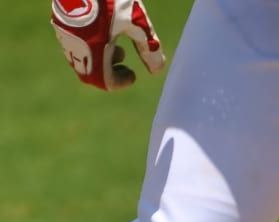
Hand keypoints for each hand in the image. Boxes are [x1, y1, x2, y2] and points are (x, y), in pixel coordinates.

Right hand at [51, 0, 165, 90]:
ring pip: (81, 58)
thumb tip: (157, 69)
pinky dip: (89, 45)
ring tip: (116, 43)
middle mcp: (75, 44)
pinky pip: (74, 43)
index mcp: (93, 48)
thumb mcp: (136, 20)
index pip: (105, 80)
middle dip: (108, 71)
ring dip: (100, 57)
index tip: (132, 74)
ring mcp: (64, 32)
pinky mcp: (58, 19)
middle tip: (122, 58)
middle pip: (90, 73)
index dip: (121, 81)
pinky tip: (103, 31)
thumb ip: (148, 46)